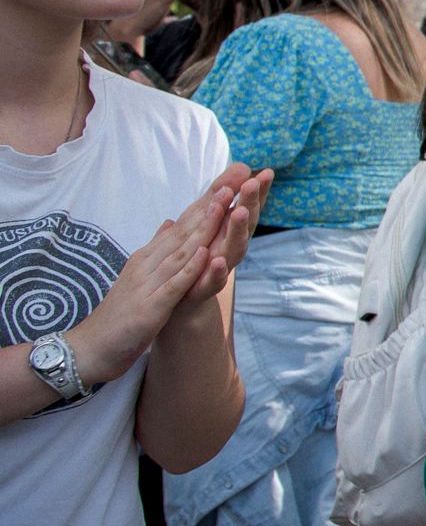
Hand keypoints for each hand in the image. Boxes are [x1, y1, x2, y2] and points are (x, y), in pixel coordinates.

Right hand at [71, 181, 240, 382]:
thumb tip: (171, 222)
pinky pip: (174, 284)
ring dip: (204, 227)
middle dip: (211, 204)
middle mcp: (150, 262)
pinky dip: (190, 268)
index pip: (183, 224)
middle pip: (185, 229)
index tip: (230, 179)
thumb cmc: (121, 311)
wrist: (92, 346)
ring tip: (225, 204)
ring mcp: (150, 282)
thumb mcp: (142, 274)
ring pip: (181, 250)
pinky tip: (207, 254)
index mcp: (151, 256)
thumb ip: (158, 248)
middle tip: (234, 179)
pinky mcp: (151, 305)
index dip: (207, 202)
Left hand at [168, 166, 270, 321]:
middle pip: (244, 224)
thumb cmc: (195, 258)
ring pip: (234, 248)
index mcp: (227, 232)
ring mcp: (219, 268)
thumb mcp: (204, 222)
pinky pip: (214, 280)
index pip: (246, 208)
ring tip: (239, 212)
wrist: (177, 302)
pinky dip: (218, 271)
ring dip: (237, 231)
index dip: (257, 192)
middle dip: (250, 203)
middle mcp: (229, 248)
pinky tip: (219, 260)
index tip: (267, 172)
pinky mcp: (204, 288)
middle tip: (253, 183)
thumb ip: (219, 197)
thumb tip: (240, 166)